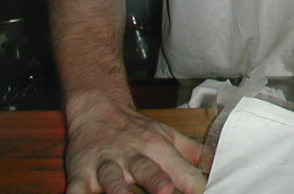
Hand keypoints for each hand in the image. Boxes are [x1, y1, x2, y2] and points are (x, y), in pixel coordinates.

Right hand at [63, 93, 206, 193]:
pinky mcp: (79, 173)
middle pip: (147, 170)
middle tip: (167, 192)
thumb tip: (217, 166)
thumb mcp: (169, 136)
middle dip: (157, 182)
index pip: (180, 168)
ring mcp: (106, 165)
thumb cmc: (138, 130)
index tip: (204, 192)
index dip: (193, 183)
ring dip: (119, 190)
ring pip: (112, 179)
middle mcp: (133, 155)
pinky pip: (76, 188)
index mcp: (158, 147)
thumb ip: (193, 153)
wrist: (98, 108)